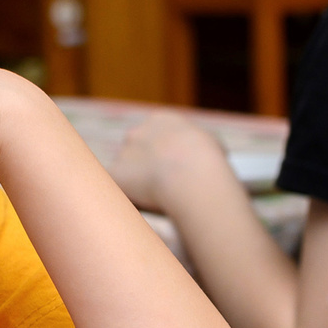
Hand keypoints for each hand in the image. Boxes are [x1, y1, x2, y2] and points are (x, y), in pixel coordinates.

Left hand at [108, 113, 226, 210]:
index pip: (154, 135)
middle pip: (135, 150)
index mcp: (161, 120)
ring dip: (135, 184)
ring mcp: (123, 153)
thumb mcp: (213, 143)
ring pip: (125, 171)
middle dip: (143, 166)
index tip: (168, 169)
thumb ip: (201, 145)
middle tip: (157, 186)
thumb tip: (207, 154)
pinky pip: (115, 188)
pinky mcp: (114, 174)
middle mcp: (137, 132)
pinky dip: (125, 197)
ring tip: (154, 200)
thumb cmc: (208, 161)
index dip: (161, 153)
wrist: (190, 174)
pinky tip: (138, 207)